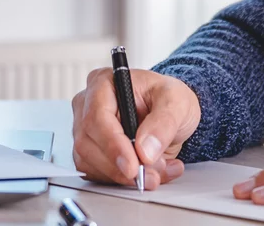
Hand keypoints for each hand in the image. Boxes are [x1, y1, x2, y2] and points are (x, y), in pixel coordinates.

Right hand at [71, 67, 200, 189]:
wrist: (172, 114)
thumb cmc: (169, 99)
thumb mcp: (177, 102)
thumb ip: (163, 123)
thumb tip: (145, 149)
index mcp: (103, 83)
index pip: (96, 117)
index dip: (112, 145)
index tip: (132, 166)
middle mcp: (88, 106)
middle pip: (88, 143)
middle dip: (120, 166)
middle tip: (150, 175)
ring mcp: (86, 130)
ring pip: (90, 163)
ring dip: (123, 176)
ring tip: (157, 171)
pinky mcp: (91, 152)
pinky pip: (98, 174)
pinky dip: (123, 180)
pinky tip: (149, 172)